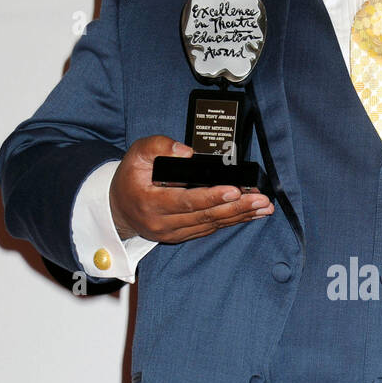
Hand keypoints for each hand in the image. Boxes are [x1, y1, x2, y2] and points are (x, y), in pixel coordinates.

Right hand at [109, 135, 273, 242]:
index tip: (234, 190)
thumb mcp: (137, 154)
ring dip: (239, 216)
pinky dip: (231, 221)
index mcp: (151, 203)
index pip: (185, 201)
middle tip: (260, 200)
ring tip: (263, 207)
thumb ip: (159, 147)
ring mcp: (173, 233)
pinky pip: (210, 229)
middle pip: (205, 216)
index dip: (211, 196)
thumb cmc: (130, 178)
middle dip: (236, 208)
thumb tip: (187, 152)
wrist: (119, 208)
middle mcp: (163, 223)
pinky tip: (250, 214)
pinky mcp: (183, 236)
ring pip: (211, 224)